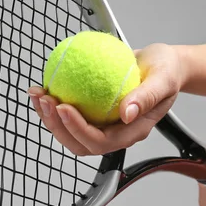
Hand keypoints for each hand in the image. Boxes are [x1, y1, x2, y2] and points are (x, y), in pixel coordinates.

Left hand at [28, 43, 183, 155]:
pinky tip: (44, 84)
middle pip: (79, 142)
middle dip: (57, 126)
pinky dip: (54, 101)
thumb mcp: (163, 79)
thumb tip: (126, 113)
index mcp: (131, 131)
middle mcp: (114, 131)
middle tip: (45, 100)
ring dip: (49, 116)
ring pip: (70, 130)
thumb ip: (147, 96)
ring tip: (38, 93)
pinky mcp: (94, 111)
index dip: (78, 129)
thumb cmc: (167, 70)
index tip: (63, 107)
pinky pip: (70, 111)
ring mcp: (103, 122)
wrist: (164, 63)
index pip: (100, 141)